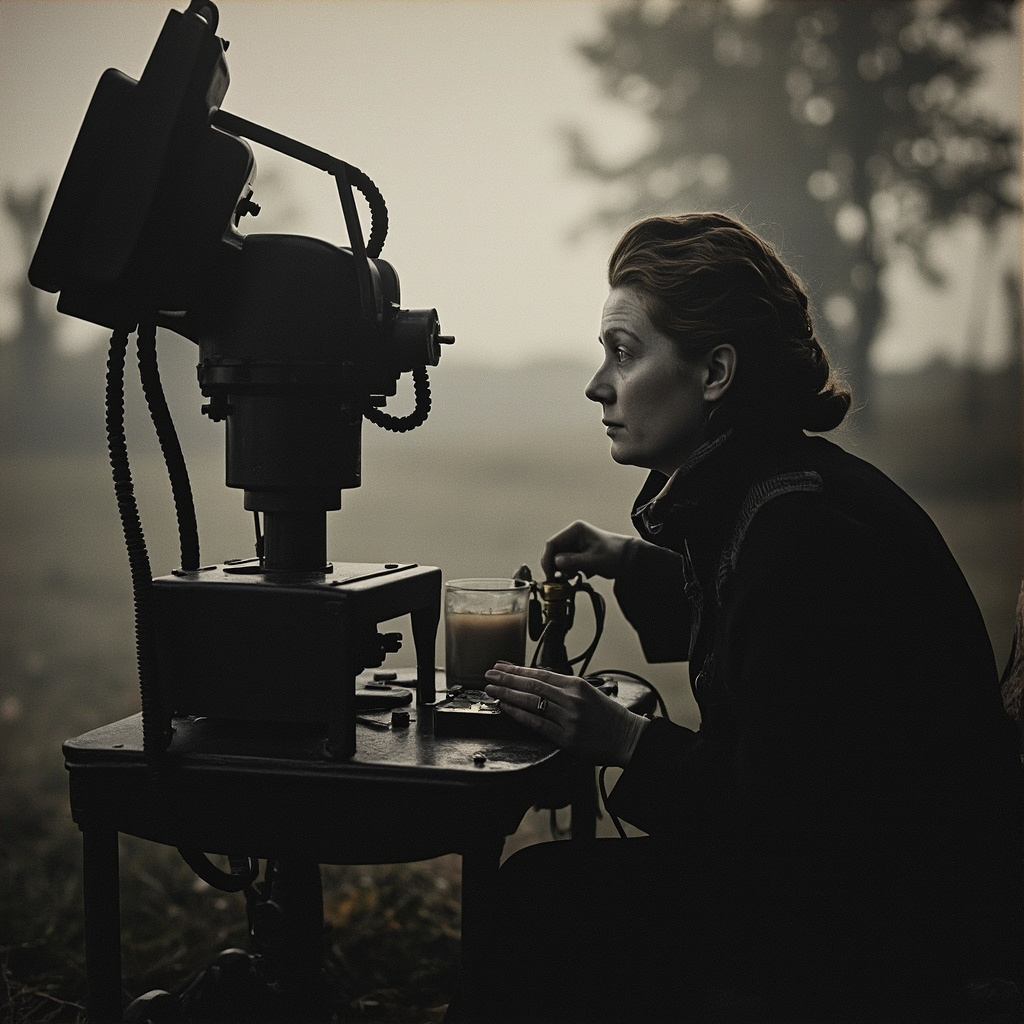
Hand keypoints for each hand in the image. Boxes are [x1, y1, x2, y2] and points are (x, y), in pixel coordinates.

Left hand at [484, 661, 647, 766]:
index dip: (518, 669)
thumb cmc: (608, 716)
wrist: (626, 737)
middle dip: (507, 678)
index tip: (502, 666)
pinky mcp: (565, 737)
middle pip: (532, 684)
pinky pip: (536, 722)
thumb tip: (536, 680)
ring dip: (508, 694)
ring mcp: (567, 718)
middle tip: (490, 674)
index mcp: (576, 685)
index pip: (540, 673)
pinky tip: (506, 707)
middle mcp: (571, 699)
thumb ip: (563, 687)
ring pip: (531, 701)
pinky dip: (519, 714)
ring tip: (492, 689)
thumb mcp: (588, 692)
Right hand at [541, 521, 632, 579]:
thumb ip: (573, 561)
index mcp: (576, 530)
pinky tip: (579, 575)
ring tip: (573, 577)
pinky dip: (570, 572)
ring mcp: (576, 545)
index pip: (552, 544)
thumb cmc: (617, 554)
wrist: (630, 558)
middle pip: (554, 552)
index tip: (549, 574)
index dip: (548, 560)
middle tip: (559, 580)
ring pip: (560, 559)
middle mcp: (574, 536)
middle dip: (556, 567)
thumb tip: (556, 562)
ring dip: (563, 571)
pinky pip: (567, 563)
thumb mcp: (593, 560)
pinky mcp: (579, 554)